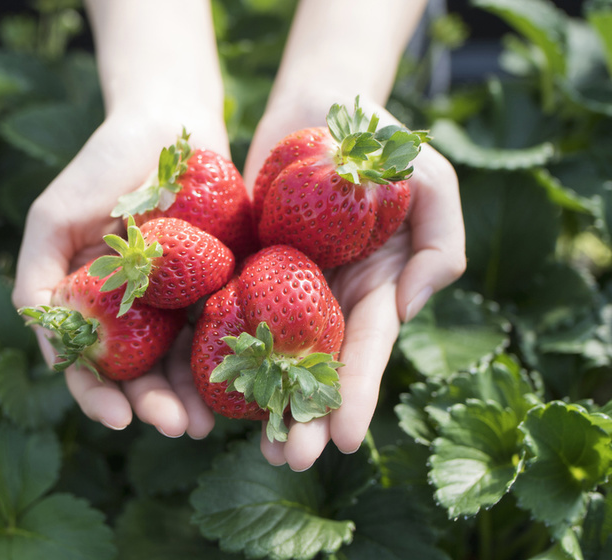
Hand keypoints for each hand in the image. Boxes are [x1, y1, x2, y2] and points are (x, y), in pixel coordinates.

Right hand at [12, 109, 228, 438]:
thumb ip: (35, 280)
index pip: (91, 365)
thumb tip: (49, 350)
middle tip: (177, 427)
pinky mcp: (221, 285)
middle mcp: (135, 314)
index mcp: (92, 306)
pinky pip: (225, 330)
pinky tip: (239, 383)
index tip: (117, 419)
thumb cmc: (101, 168)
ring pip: (185, 364)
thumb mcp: (52, 219)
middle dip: (155, 407)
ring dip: (192, 398)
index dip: (99, 397)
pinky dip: (229, 360)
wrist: (168, 124)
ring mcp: (179, 304)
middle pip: (141, 376)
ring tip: (208, 424)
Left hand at [244, 95, 466, 470]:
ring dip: (259, 401)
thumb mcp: (430, 179)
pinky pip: (225, 313)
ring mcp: (280, 288)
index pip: (365, 351)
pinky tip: (201, 388)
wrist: (315, 112)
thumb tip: (410, 304)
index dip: (357, 395)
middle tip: (288, 461)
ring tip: (246, 445)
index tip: (346, 442)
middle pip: (314, 368)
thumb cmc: (379, 141)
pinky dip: (215, 350)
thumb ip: (440, 242)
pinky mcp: (240, 270)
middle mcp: (326, 300)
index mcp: (372, 289)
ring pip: (267, 355)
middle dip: (306, 416)